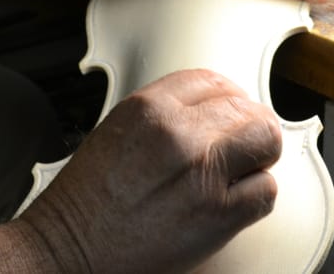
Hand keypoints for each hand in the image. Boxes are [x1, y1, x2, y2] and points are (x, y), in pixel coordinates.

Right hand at [19, 69, 281, 272]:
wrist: (67, 252)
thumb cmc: (86, 202)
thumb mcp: (117, 131)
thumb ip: (164, 114)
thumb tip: (209, 109)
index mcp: (149, 108)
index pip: (214, 80)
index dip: (228, 97)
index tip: (230, 111)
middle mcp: (179, 133)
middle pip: (247, 108)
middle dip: (248, 127)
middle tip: (240, 146)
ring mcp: (202, 172)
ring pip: (267, 140)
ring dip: (260, 156)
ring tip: (242, 171)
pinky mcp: (219, 214)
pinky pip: (266, 191)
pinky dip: (257, 197)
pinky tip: (236, 202)